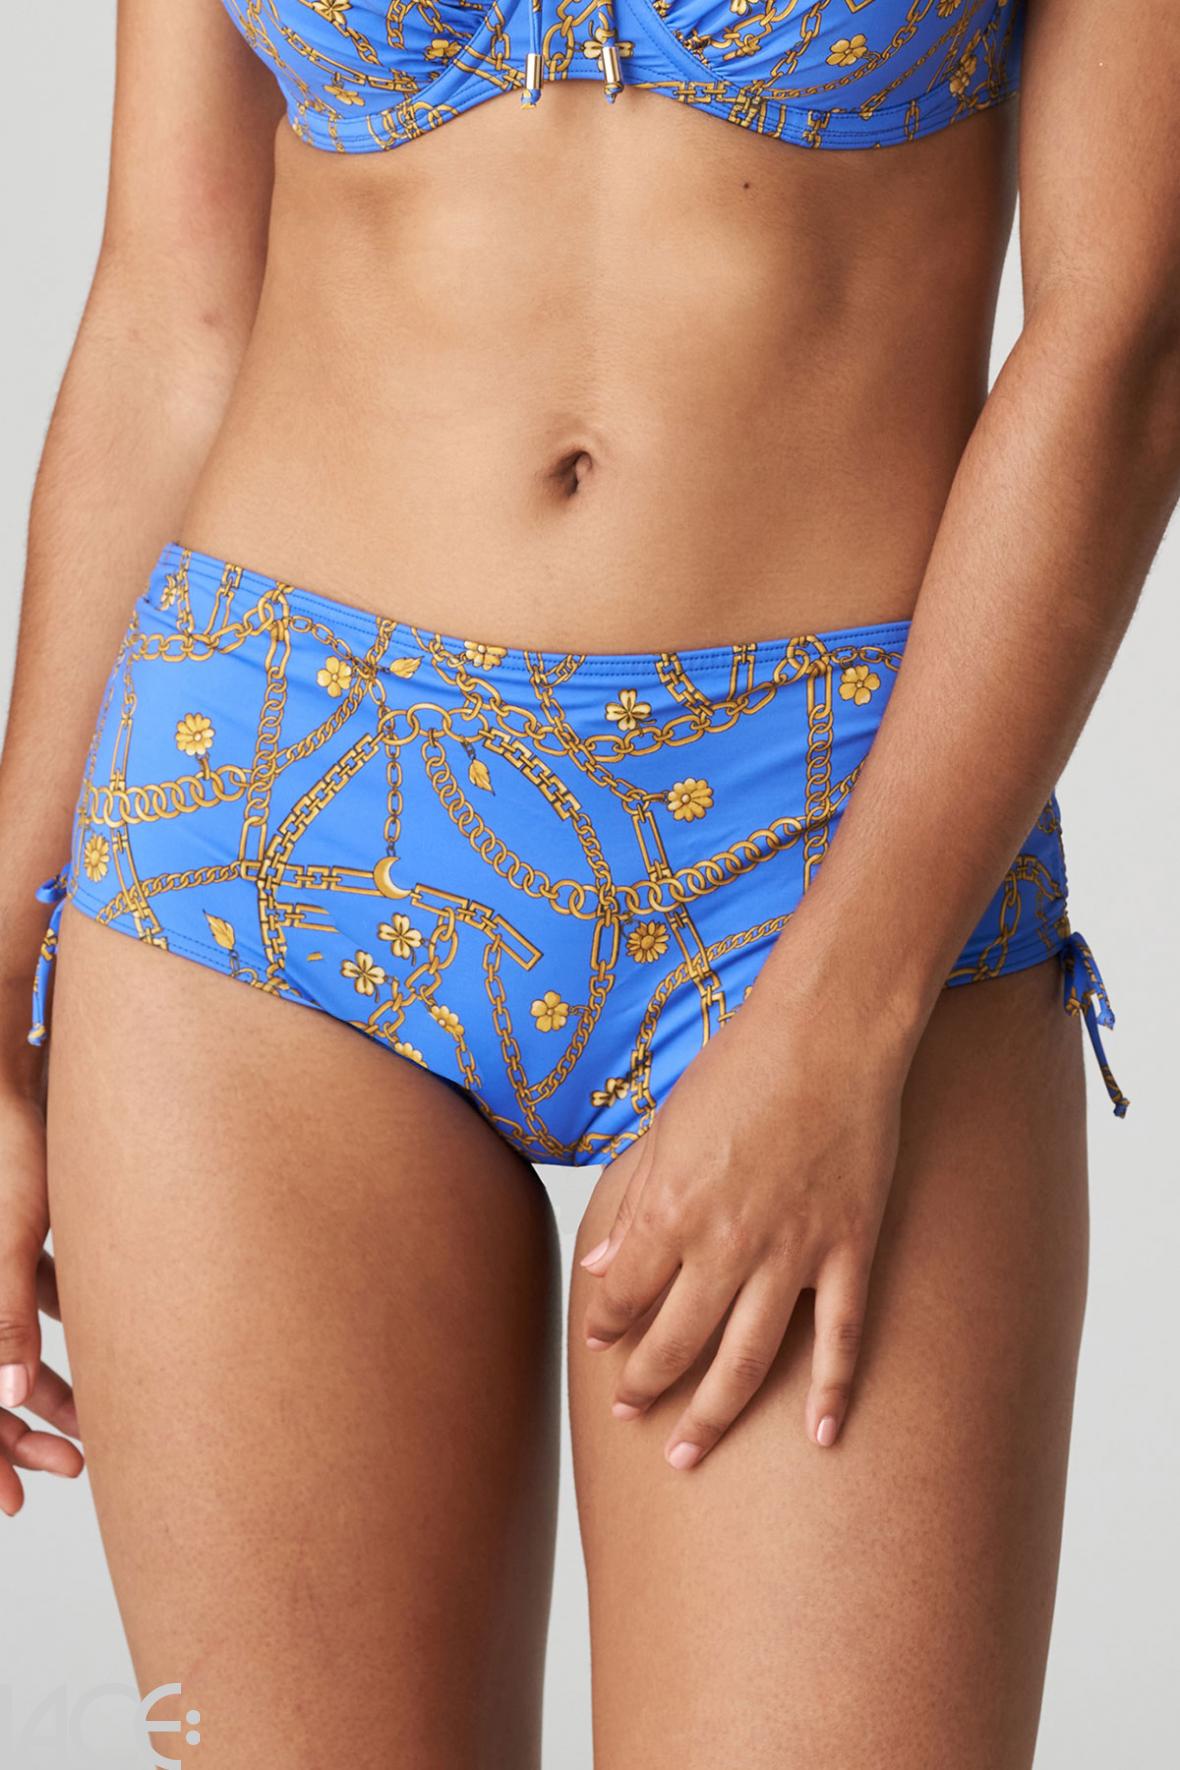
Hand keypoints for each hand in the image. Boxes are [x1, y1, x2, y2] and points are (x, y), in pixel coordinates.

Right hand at [0, 1086, 84, 1514]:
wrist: (13, 1077)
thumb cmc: (6, 1147)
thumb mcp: (9, 1237)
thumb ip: (3, 1319)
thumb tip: (9, 1397)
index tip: (14, 1502)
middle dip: (19, 1434)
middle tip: (73, 1466)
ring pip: (8, 1347)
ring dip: (46, 1387)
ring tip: (94, 1424)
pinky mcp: (13, 1237)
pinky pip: (28, 1300)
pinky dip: (55, 1332)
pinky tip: (104, 1352)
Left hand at [578, 977, 910, 1468]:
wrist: (830, 1031)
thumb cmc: (742, 1065)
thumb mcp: (666, 1128)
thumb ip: (634, 1204)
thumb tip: (600, 1266)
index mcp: (671, 1209)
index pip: (624, 1296)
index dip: (607, 1328)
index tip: (601, 1347)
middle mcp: (726, 1245)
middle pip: (676, 1344)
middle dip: (646, 1389)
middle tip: (632, 1418)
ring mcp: (793, 1254)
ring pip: (747, 1362)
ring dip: (714, 1416)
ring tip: (689, 1455)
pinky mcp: (850, 1249)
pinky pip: (841, 1339)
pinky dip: (833, 1392)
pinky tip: (823, 1436)